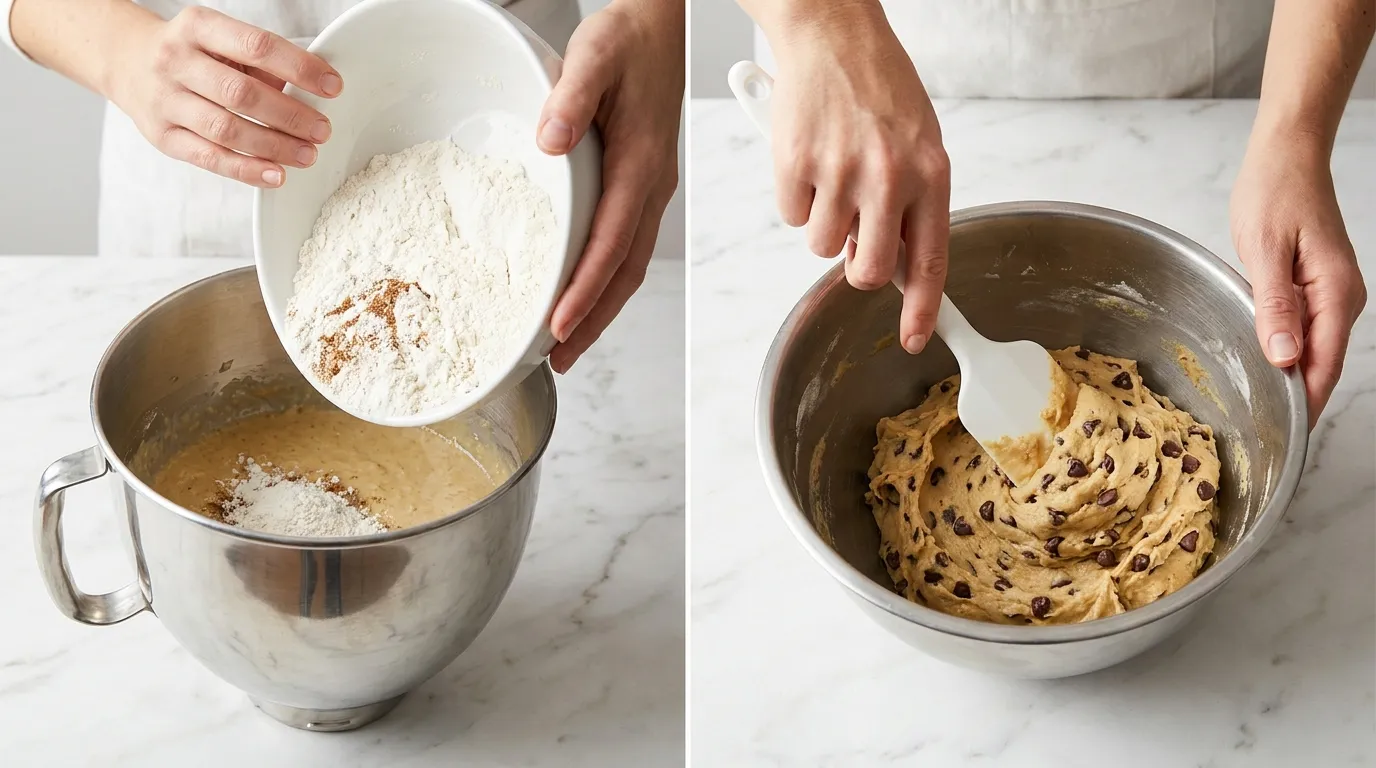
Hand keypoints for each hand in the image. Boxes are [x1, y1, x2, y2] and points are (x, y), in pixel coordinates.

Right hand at [106, 6, 340, 186]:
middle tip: (322, 129)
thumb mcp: (221, 40)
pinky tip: (276, 175)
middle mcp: (176, 61)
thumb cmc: (192, 53)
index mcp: (197, 27)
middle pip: (241, 93)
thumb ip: (261, 62)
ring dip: (274, 146)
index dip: (299, 68)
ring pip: (226, 129)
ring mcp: (165, 100)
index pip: (257, 46)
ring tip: (307, 154)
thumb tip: (314, 92)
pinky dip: (247, 170)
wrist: (128, 61)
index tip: (332, 86)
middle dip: (290, 115)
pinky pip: (209, 158)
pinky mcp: (162, 136)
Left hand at [537, 0, 683, 373]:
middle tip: (559, 359)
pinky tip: (582, 293)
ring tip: (567, 345)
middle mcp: (651, 185)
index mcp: (640, 163)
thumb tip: (551, 142)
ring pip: (629, 264)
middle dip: (595, 320)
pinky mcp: (641, 184)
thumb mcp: (594, 53)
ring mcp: (650, 188)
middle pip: (626, 270)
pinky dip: (605, 280)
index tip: (559, 324)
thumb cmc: (630, 36)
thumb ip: (571, 95)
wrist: (662, 22)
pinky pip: (626, 245)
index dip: (586, 288)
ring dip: (601, 308)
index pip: (611, 241)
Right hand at [766, 1, 949, 353]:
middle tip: (851, 241)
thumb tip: (889, 260)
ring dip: (823, 222)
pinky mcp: (796, 163)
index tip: (914, 337)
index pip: (930, 259)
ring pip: (823, 246)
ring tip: (831, 172)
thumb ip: (909, 202)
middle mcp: (888, 176)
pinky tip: (808, 158)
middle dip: (856, 268)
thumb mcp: (916, 141)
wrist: (831, 33)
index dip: (922, 308)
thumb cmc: (876, 85)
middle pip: (869, 271)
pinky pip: (791, 215)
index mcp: (929, 172)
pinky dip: (795, 194)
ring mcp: (840, 171)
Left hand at [1231, 134, 1365, 425]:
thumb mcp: (1265, 250)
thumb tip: (1285, 355)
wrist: (1288, 157)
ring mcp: (1333, 295)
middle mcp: (1342, 300)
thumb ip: (1275, 305)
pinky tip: (1265, 367)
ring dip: (1291, 379)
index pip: (1323, 365)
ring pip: (1314, 351)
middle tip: (1262, 435)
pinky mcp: (1318, 289)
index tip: (1284, 437)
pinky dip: (1289, 353)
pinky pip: (1307, 332)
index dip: (1303, 404)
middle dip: (1296, 400)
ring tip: (1259, 412)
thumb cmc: (1274, 193)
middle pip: (1322, 364)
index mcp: (1335, 294)